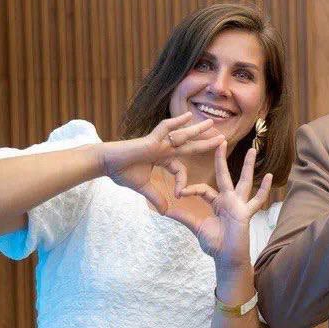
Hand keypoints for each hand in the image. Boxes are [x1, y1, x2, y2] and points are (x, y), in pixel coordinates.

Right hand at [101, 113, 223, 208]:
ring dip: (197, 129)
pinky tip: (188, 116)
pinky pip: (165, 128)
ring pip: (182, 135)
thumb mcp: (143, 187)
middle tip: (222, 139)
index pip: (180, 169)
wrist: (106, 164)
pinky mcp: (151, 139)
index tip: (179, 193)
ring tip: (212, 123)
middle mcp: (163, 148)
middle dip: (205, 142)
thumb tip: (165, 211)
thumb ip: (155, 196)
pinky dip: (176, 122)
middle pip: (189, 145)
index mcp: (162, 159)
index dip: (182, 181)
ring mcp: (158, 142)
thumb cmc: (122, 172)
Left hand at [170, 140, 272, 266]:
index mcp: (216, 203)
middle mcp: (228, 200)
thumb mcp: (196, 227)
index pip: (203, 189)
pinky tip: (269, 176)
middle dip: (222, 158)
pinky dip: (263, 189)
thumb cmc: (215, 244)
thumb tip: (165, 209)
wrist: (227, 259)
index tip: (180, 193)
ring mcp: (239, 205)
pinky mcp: (245, 212)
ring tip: (252, 150)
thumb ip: (184, 217)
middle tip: (220, 140)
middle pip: (225, 175)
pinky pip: (257, 200)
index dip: (191, 189)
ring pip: (244, 182)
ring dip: (248, 166)